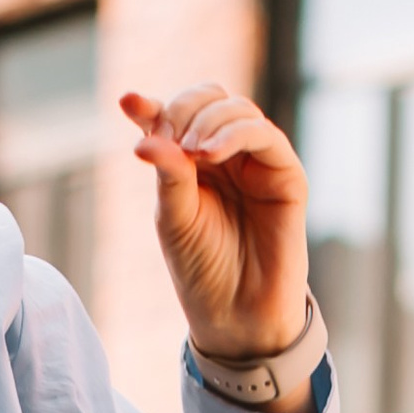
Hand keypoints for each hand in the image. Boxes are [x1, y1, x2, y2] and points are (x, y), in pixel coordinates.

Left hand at [121, 86, 311, 383]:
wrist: (237, 314)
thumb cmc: (202, 269)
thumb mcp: (174, 218)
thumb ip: (167, 174)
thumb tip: (144, 138)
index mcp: (192, 163)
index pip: (173, 117)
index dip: (152, 106)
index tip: (128, 102)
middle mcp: (225, 155)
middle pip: (209, 99)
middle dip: (184, 109)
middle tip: (168, 136)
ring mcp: (256, 162)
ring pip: (237, 108)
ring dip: (208, 120)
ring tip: (191, 151)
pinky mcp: (285, 175)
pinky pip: (265, 134)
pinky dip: (235, 133)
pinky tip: (210, 152)